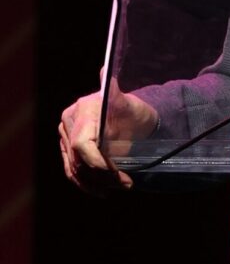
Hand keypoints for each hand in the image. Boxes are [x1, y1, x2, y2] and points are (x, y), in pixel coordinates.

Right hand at [59, 77, 157, 192]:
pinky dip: (86, 183)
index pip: (80, 143)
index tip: (114, 174)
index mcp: (81, 111)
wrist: (130, 117)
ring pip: (74, 168)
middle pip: (79, 159)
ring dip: (96, 183)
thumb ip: (115, 92)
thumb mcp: (127, 102)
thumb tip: (106, 72)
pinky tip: (102, 191)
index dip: (95, 161)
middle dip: (102, 175)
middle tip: (126, 183)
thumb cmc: (131, 109)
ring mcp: (66, 137)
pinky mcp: (68, 150)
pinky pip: (72, 170)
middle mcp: (68, 123)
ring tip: (120, 187)